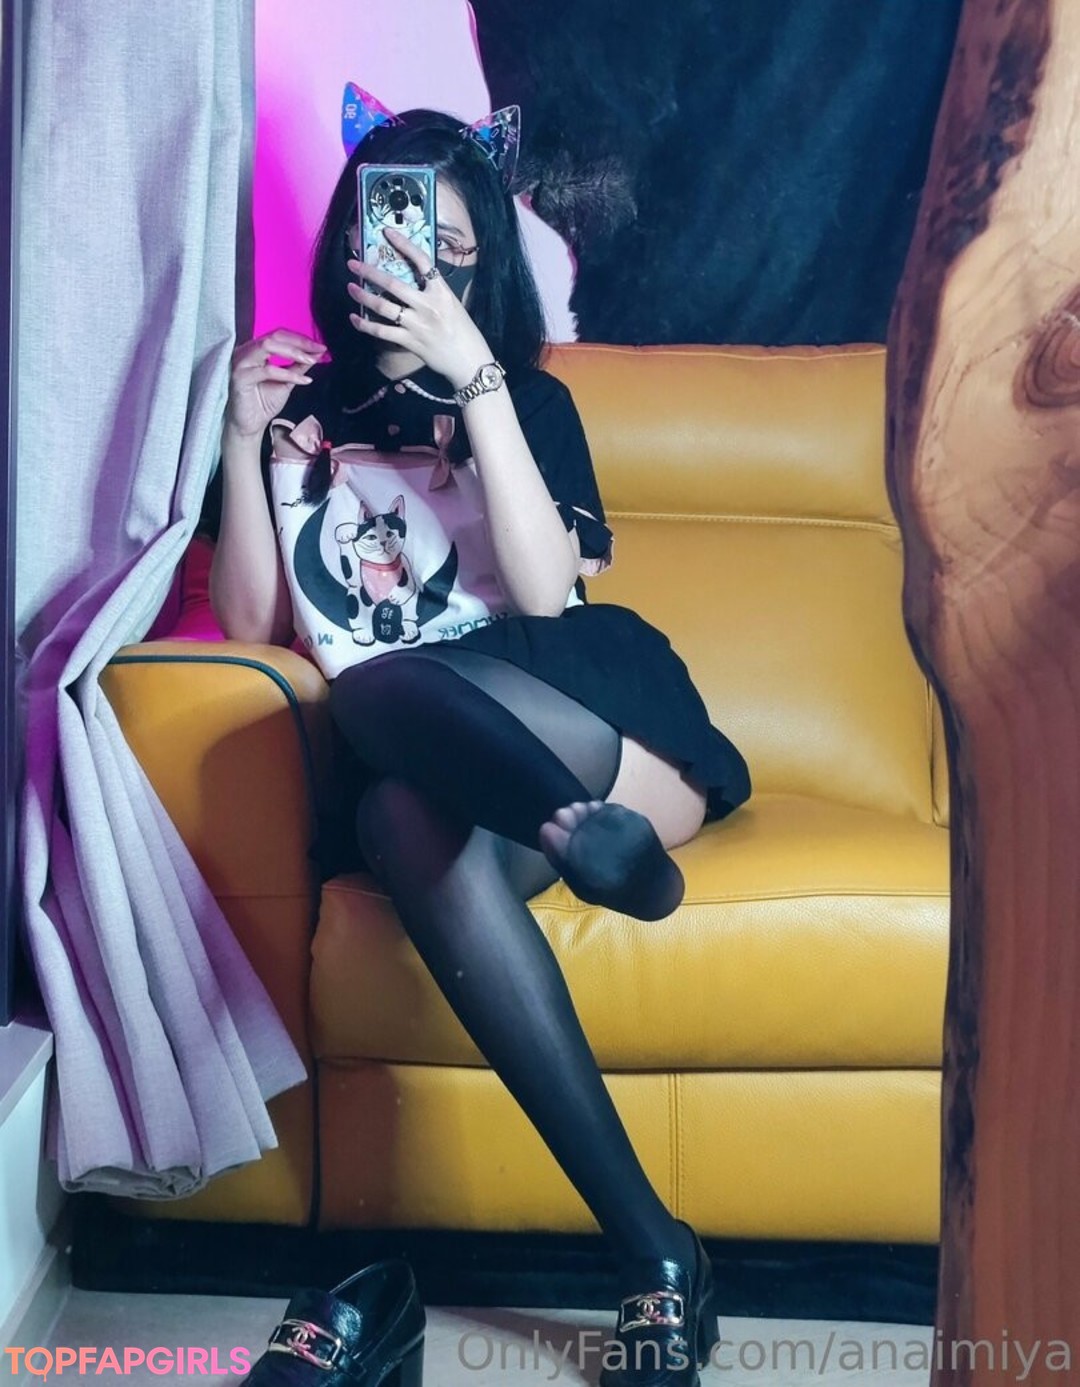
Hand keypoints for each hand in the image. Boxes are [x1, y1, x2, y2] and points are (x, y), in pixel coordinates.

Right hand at [225, 328, 326, 439]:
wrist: (250, 424)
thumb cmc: (263, 402)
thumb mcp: (287, 380)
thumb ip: (299, 365)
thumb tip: (317, 353)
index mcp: (256, 350)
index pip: (279, 335)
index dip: (301, 339)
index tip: (320, 346)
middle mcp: (246, 351)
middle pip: (274, 337)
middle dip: (299, 343)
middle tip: (317, 350)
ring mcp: (241, 362)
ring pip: (268, 346)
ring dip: (293, 353)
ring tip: (311, 361)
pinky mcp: (240, 377)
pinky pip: (267, 371)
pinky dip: (288, 374)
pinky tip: (302, 380)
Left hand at [346, 227, 491, 389]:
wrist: (469, 361)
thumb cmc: (463, 332)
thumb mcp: (452, 304)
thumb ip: (433, 292)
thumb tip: (415, 280)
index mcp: (441, 291)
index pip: (421, 261)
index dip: (404, 244)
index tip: (388, 233)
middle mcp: (427, 305)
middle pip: (392, 283)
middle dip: (369, 272)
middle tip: (353, 264)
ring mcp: (417, 324)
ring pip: (383, 306)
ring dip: (363, 296)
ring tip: (351, 288)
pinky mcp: (409, 341)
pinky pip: (382, 331)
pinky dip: (365, 325)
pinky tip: (355, 318)